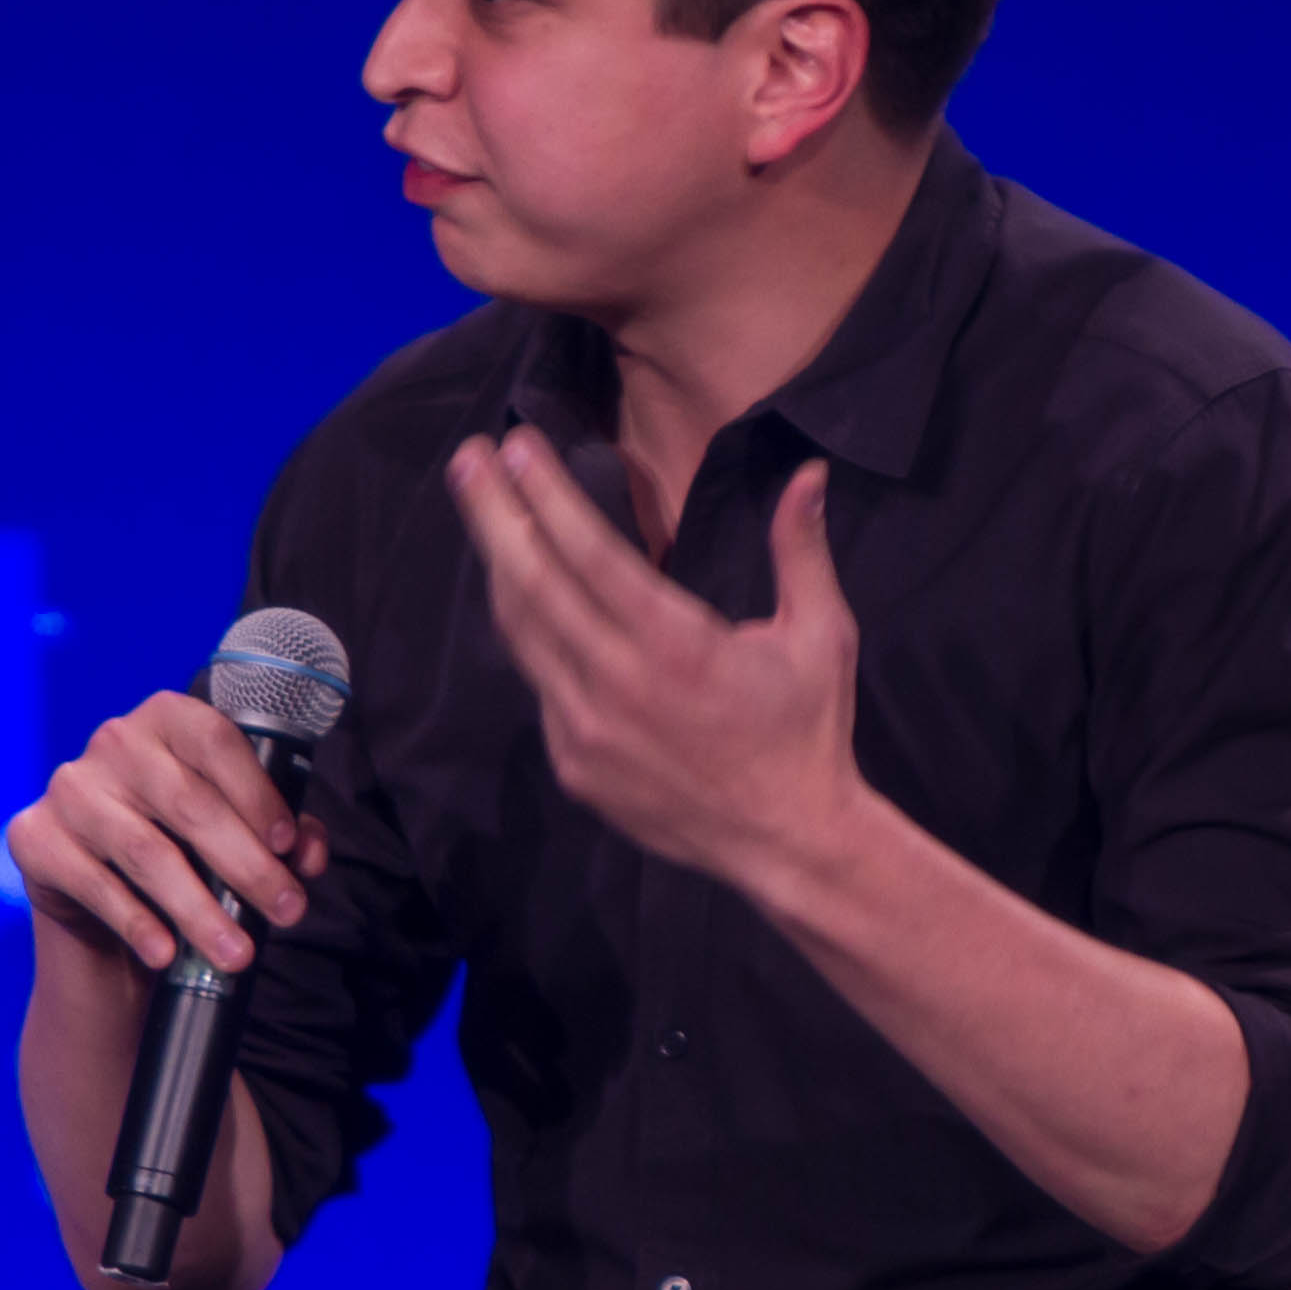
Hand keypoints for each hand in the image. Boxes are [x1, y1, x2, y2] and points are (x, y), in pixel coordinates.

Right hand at [3, 688, 329, 976]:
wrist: (101, 899)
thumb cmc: (183, 848)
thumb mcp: (235, 833)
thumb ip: (281, 835)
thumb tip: (309, 855)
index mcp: (167, 720)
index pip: (216, 740)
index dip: (256, 792)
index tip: (288, 845)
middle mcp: (115, 742)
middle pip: (190, 804)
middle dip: (248, 866)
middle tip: (287, 913)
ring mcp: (71, 788)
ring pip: (148, 852)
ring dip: (199, 910)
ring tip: (237, 953)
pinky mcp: (35, 837)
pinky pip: (95, 884)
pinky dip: (138, 923)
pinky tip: (166, 953)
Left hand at [445, 429, 865, 894]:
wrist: (787, 843)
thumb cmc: (807, 732)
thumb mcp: (822, 636)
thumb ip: (801, 551)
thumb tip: (808, 474)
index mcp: (677, 645)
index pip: (589, 553)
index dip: (545, 495)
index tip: (516, 446)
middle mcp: (617, 685)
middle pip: (533, 584)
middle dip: (494, 514)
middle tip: (468, 460)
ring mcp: (586, 731)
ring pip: (523, 634)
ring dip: (499, 567)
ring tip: (484, 511)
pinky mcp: (574, 765)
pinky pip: (540, 684)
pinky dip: (527, 633)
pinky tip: (522, 593)